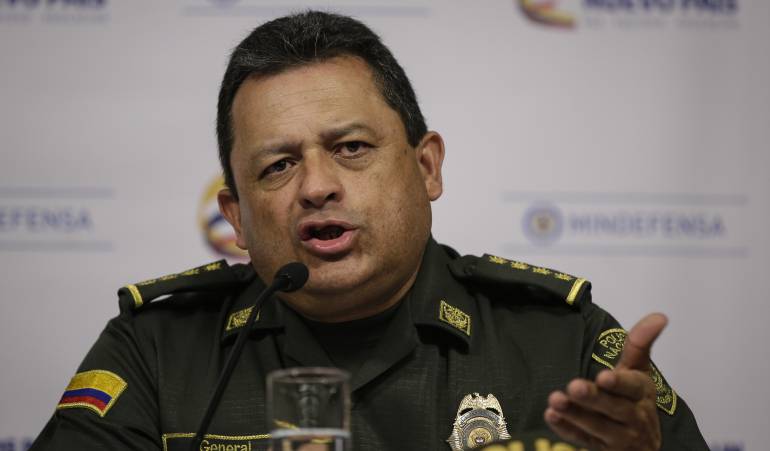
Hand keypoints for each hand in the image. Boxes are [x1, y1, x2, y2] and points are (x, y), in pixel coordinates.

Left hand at [543, 313, 667, 450]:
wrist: (642, 443)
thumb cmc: (634, 399)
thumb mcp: (639, 370)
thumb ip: (641, 344)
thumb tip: (660, 316)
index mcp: (642, 393)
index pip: (633, 387)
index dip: (620, 383)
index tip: (604, 376)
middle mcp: (635, 417)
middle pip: (614, 408)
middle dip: (594, 398)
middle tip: (573, 386)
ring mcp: (620, 437)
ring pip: (598, 427)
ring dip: (576, 414)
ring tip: (555, 400)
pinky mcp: (602, 449)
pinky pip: (585, 440)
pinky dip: (568, 429)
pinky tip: (551, 416)